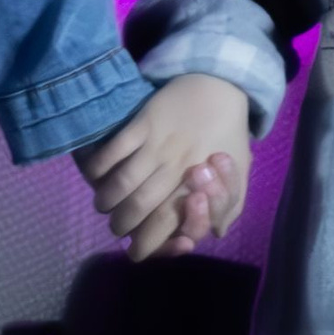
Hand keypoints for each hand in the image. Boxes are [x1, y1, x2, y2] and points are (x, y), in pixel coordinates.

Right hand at [78, 74, 251, 263]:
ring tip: (104, 205)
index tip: (138, 250)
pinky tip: (94, 176)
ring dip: (107, 201)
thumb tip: (210, 235)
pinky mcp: (143, 122)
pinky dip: (98, 167)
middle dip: (122, 226)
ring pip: (123, 183)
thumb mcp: (239, 176)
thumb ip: (228, 209)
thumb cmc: (228, 136)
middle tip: (117, 229)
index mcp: (200, 185)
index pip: (168, 225)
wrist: (220, 84)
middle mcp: (177, 168)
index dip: (150, 245)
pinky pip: (114, 149)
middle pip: (140, 209)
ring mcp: (158, 144)